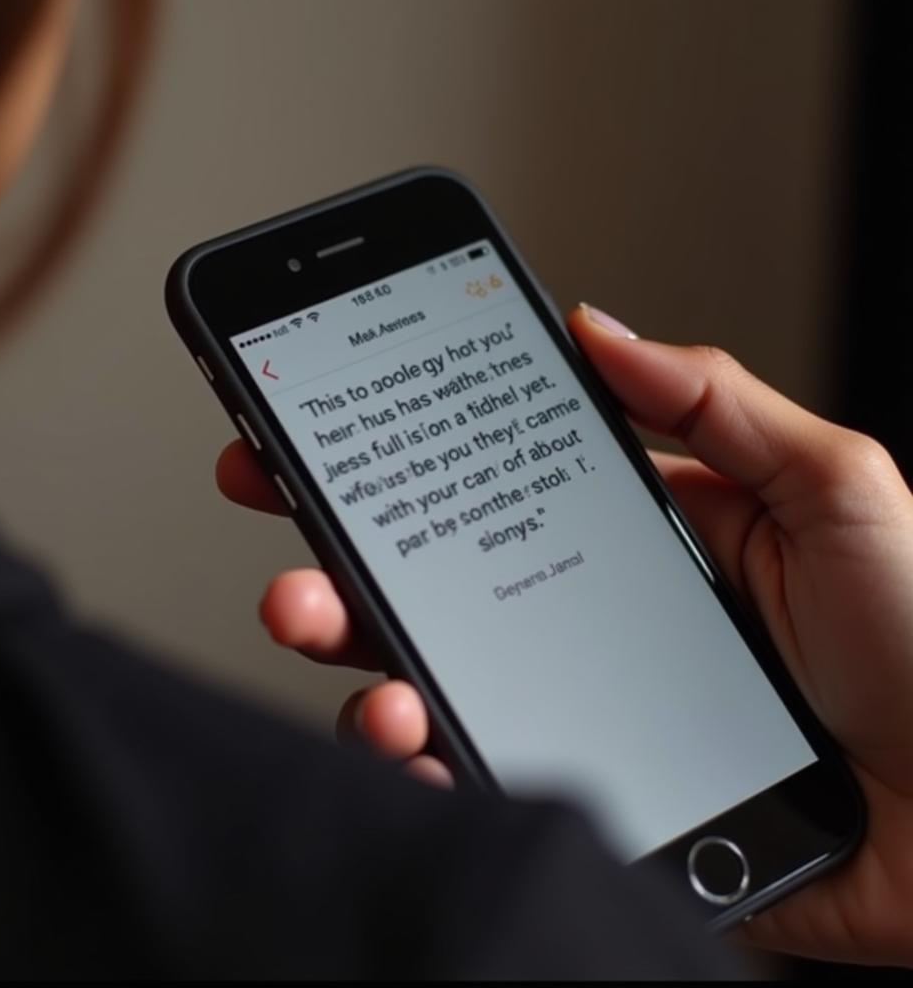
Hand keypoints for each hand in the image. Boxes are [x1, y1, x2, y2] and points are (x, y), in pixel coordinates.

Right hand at [217, 303, 912, 966]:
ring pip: (433, 677)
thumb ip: (715, 400)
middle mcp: (579, 616)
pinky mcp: (581, 791)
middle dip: (338, 552)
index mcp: (627, 535)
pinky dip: (423, 757)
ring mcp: (571, 706)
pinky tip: (407, 734)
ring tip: (321, 627)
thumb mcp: (835, 487)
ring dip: (359, 655)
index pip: (492, 485)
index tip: (324, 424)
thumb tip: (600, 326)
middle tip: (282, 523)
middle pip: (435, 582)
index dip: (405, 458)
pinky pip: (477, 772)